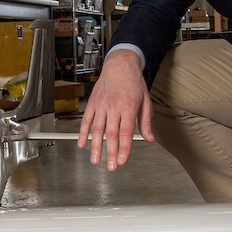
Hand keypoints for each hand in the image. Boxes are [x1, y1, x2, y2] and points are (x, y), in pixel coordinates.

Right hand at [78, 50, 153, 170]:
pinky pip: (86, 120)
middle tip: (110, 167)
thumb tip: (149, 139)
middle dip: (110, 152)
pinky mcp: (93, 103)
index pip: (126, 132)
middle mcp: (114, 107)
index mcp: (129, 107)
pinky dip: (82, 133)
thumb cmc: (134, 82)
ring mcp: (101, 105)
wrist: (120, 64)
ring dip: (95, 146)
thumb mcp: (145, 101)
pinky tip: (81, 144)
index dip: (123, 148)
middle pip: (111, 134)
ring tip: (95, 160)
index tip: (122, 161)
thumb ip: (146, 122)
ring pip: (97, 129)